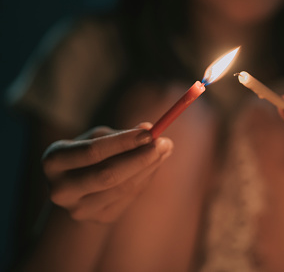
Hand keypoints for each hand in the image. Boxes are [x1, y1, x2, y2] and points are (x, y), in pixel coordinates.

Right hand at [41, 123, 172, 223]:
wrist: (76, 190)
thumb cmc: (88, 155)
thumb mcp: (98, 139)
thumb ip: (122, 134)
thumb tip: (150, 128)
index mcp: (54, 161)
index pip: (92, 152)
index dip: (123, 142)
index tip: (150, 132)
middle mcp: (61, 189)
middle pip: (107, 175)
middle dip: (140, 158)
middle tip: (164, 143)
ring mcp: (79, 209)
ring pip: (122, 188)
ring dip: (149, 167)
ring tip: (165, 149)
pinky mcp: (99, 219)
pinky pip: (130, 197)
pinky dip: (146, 178)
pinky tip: (154, 165)